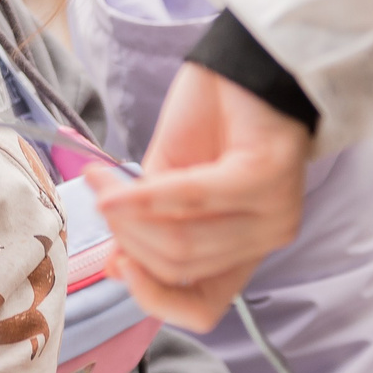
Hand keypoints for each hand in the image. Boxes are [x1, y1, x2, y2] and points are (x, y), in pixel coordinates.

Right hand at [86, 62, 310, 329]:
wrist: (243, 62)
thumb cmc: (210, 119)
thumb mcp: (167, 183)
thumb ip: (149, 227)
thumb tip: (115, 268)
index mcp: (242, 252)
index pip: (203, 310)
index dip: (152, 298)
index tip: (115, 264)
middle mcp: (265, 240)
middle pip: (177, 267)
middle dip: (125, 237)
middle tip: (99, 197)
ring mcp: (273, 212)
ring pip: (183, 242)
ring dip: (129, 213)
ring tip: (103, 182)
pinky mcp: (267, 178)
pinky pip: (195, 199)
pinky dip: (147, 195)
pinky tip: (115, 183)